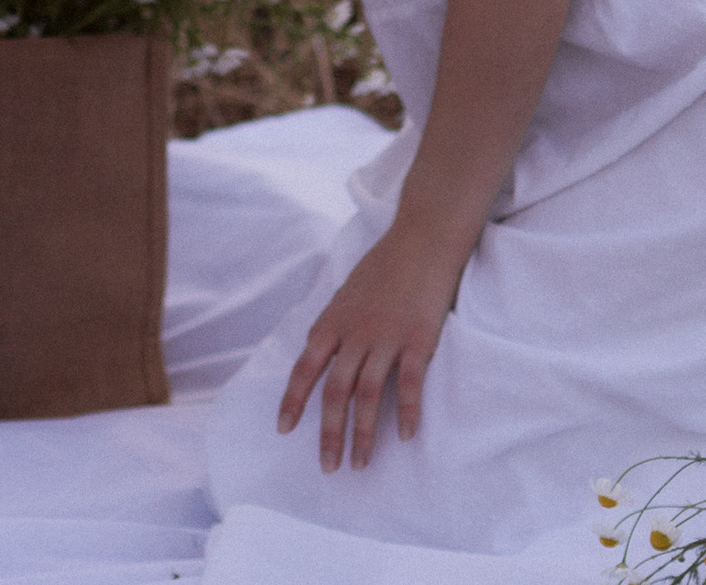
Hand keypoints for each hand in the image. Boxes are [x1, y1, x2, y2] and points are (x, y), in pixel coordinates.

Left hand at [275, 223, 460, 471]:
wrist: (422, 238)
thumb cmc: (384, 266)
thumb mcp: (347, 292)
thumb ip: (334, 324)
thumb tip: (318, 352)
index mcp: (334, 320)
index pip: (306, 367)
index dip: (293, 400)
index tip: (284, 430)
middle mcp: (355, 332)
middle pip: (335, 390)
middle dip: (328, 433)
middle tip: (327, 467)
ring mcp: (387, 336)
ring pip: (368, 394)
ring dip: (363, 434)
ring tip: (360, 464)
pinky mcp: (418, 338)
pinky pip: (409, 382)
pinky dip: (408, 411)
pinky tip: (406, 437)